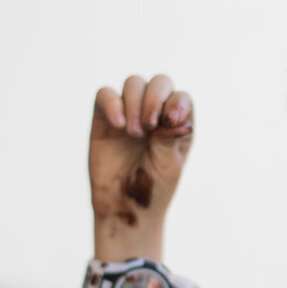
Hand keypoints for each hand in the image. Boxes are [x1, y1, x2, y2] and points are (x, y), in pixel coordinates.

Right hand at [89, 75, 193, 242]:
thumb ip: (170, 140)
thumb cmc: (152, 187)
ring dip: (135, 103)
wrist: (124, 205)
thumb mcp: (168, 166)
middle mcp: (155, 111)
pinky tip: (118, 125)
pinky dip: (112, 103)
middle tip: (150, 126)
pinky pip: (105, 94)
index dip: (177, 103)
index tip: (170, 121)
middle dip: (155, 98)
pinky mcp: (104, 116)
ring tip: (134, 133)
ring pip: (134, 83)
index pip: (181, 97)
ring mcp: (130, 111)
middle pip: (160, 82)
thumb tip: (178, 120)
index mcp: (177, 122)